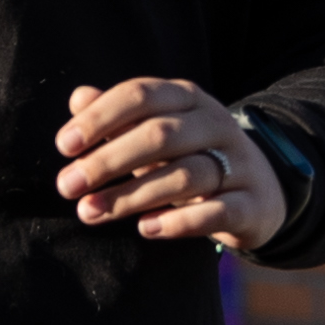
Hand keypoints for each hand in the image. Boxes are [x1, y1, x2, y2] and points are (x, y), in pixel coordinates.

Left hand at [55, 77, 285, 251]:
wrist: (260, 192)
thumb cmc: (189, 157)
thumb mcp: (155, 133)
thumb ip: (118, 117)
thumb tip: (79, 97)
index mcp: (188, 99)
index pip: (141, 95)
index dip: (100, 118)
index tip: (64, 146)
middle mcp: (216, 124)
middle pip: (160, 135)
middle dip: (107, 161)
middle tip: (67, 186)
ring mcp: (240, 164)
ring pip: (186, 175)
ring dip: (131, 195)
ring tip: (90, 212)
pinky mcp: (252, 205)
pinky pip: (216, 212)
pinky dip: (178, 222)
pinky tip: (145, 229)